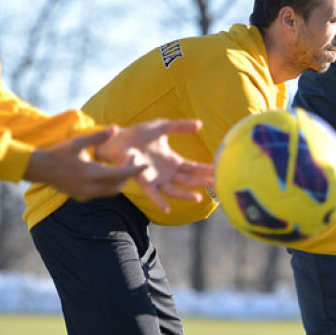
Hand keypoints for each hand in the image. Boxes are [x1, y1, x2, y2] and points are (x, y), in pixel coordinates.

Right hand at [24, 127, 145, 201]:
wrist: (40, 168)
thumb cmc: (59, 152)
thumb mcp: (78, 142)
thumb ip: (98, 137)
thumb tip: (116, 128)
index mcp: (92, 174)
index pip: (121, 174)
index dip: (135, 170)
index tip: (145, 165)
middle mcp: (91, 187)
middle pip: (119, 185)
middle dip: (128, 174)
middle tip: (131, 159)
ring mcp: (86, 194)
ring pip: (111, 191)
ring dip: (119, 181)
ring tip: (121, 166)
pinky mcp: (82, 197)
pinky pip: (101, 193)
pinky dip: (108, 185)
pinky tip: (108, 173)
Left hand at [95, 118, 213, 212]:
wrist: (115, 140)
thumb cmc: (136, 135)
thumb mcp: (161, 127)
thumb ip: (179, 126)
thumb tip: (200, 124)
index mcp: (172, 161)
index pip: (193, 168)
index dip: (206, 169)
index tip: (220, 170)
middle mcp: (166, 173)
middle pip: (188, 181)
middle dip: (203, 183)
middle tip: (218, 185)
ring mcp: (155, 179)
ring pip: (174, 190)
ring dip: (185, 195)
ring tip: (198, 198)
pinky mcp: (142, 180)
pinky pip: (152, 194)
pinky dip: (159, 202)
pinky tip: (166, 209)